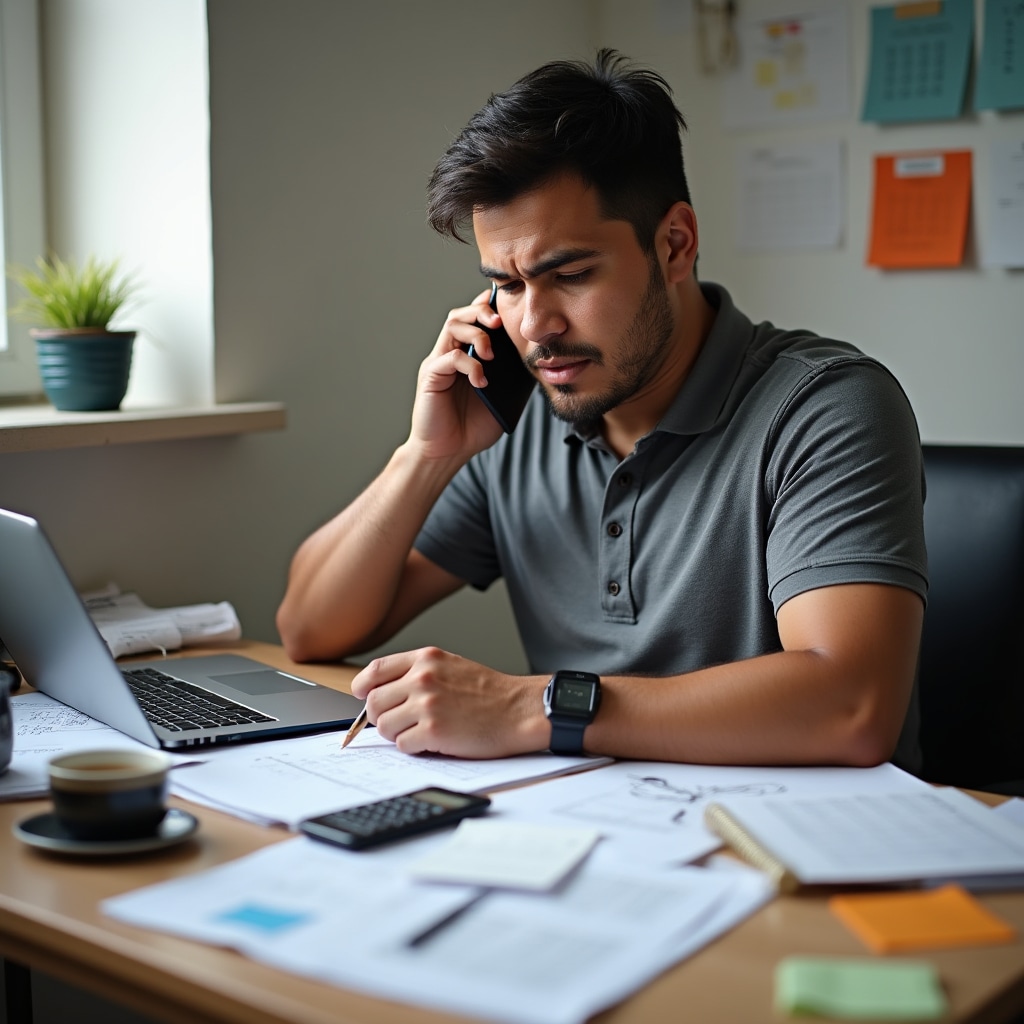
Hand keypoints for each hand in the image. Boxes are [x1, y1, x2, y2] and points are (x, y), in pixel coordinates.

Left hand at [350, 647, 546, 758]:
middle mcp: (422, 678)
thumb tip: (379, 691)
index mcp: (425, 659)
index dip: (363, 687)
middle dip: (382, 717)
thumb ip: (416, 672)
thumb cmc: (489, 692)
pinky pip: (402, 745)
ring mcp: (427, 704)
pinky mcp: (434, 731)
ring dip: (398, 734)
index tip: (362, 697)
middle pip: (373, 703)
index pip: (374, 671)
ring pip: (384, 726)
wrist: (519, 710)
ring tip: (421, 731)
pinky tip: (433, 741)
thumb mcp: (450, 665)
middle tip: (400, 722)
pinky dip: (414, 747)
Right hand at [407, 290, 507, 462]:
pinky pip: (449, 358)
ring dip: (476, 333)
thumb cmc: (473, 427)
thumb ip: (514, 377)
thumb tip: (539, 359)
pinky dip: (470, 365)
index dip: (490, 308)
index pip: (474, 318)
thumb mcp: (504, 398)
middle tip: (500, 323)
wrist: (448, 453)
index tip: (510, 312)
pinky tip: (482, 381)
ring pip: (453, 327)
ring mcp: (439, 363)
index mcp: (466, 354)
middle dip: (482, 312)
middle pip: (461, 314)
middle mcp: (450, 353)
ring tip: (491, 353)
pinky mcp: (431, 377)